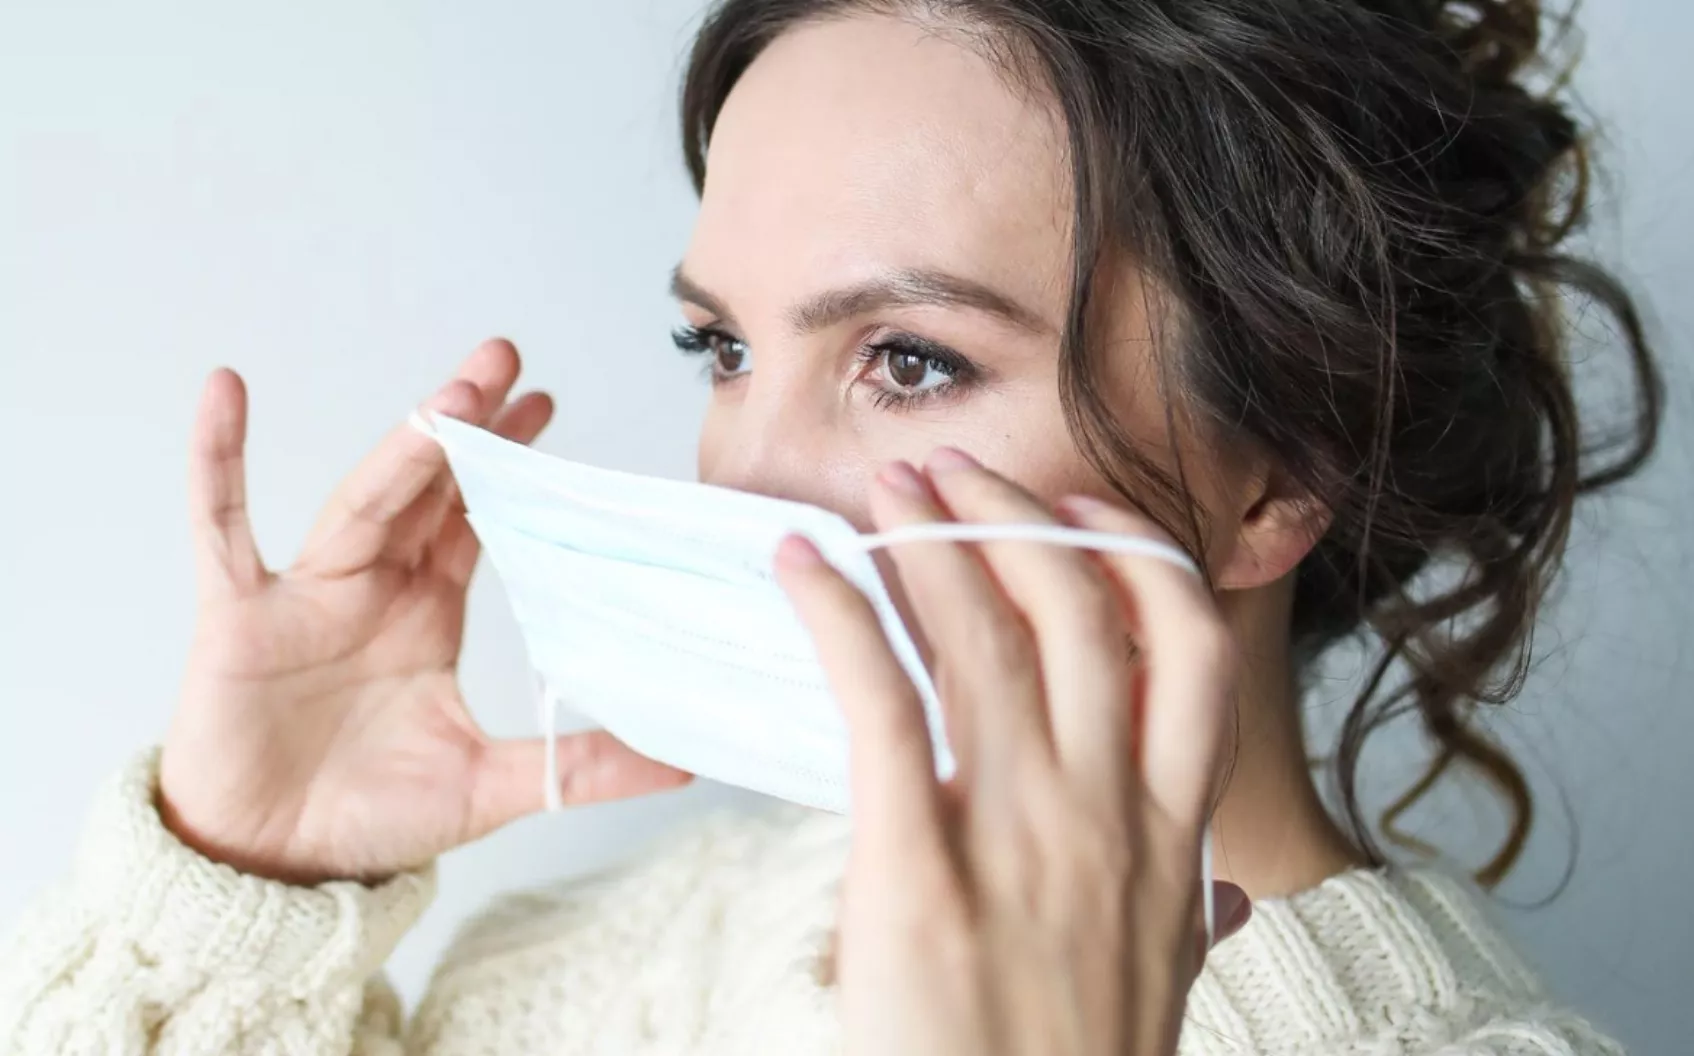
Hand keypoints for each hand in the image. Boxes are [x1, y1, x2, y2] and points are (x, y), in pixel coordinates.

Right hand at [160, 339, 689, 885]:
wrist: (269, 870)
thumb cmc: (369, 820)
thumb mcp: (489, 788)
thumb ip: (578, 769)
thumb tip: (684, 765)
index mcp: (426, 615)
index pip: (475, 520)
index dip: (508, 465)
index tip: (545, 405)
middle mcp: (371, 590)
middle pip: (425, 489)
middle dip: (463, 424)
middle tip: (505, 359)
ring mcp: (303, 595)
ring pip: (361, 502)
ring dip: (403, 446)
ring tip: (451, 393)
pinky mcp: (239, 614)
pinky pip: (221, 526)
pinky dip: (218, 461)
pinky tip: (226, 389)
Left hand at [777, 448, 1248, 1055]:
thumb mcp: (1167, 989)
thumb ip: (1194, 922)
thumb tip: (1227, 901)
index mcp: (1171, 835)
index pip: (1189, 652)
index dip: (1138, 561)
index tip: (1082, 516)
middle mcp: (1107, 816)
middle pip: (1078, 611)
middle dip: (1008, 515)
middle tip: (945, 471)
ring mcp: (1018, 840)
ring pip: (983, 637)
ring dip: (925, 540)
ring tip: (881, 491)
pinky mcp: (917, 872)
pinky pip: (883, 707)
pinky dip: (837, 617)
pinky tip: (800, 565)